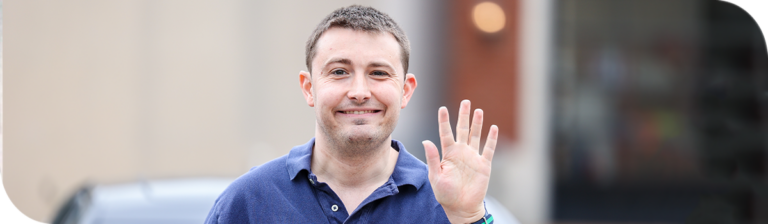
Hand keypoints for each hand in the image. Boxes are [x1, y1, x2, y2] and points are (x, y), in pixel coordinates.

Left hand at [423, 100, 498, 223]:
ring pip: (476, 136)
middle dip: (463, 116)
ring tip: (478, 110)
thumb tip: (426, 140)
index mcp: (448, 153)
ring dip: (477, 123)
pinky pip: (488, 149)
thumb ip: (433, 158)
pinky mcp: (484, 165)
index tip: (442, 108)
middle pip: (463, 130)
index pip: (445, 133)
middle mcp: (461, 152)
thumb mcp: (436, 176)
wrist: (461, 208)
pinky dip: (491, 139)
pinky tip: (493, 127)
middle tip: (465, 102)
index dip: (444, 121)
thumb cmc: (445, 194)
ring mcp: (473, 157)